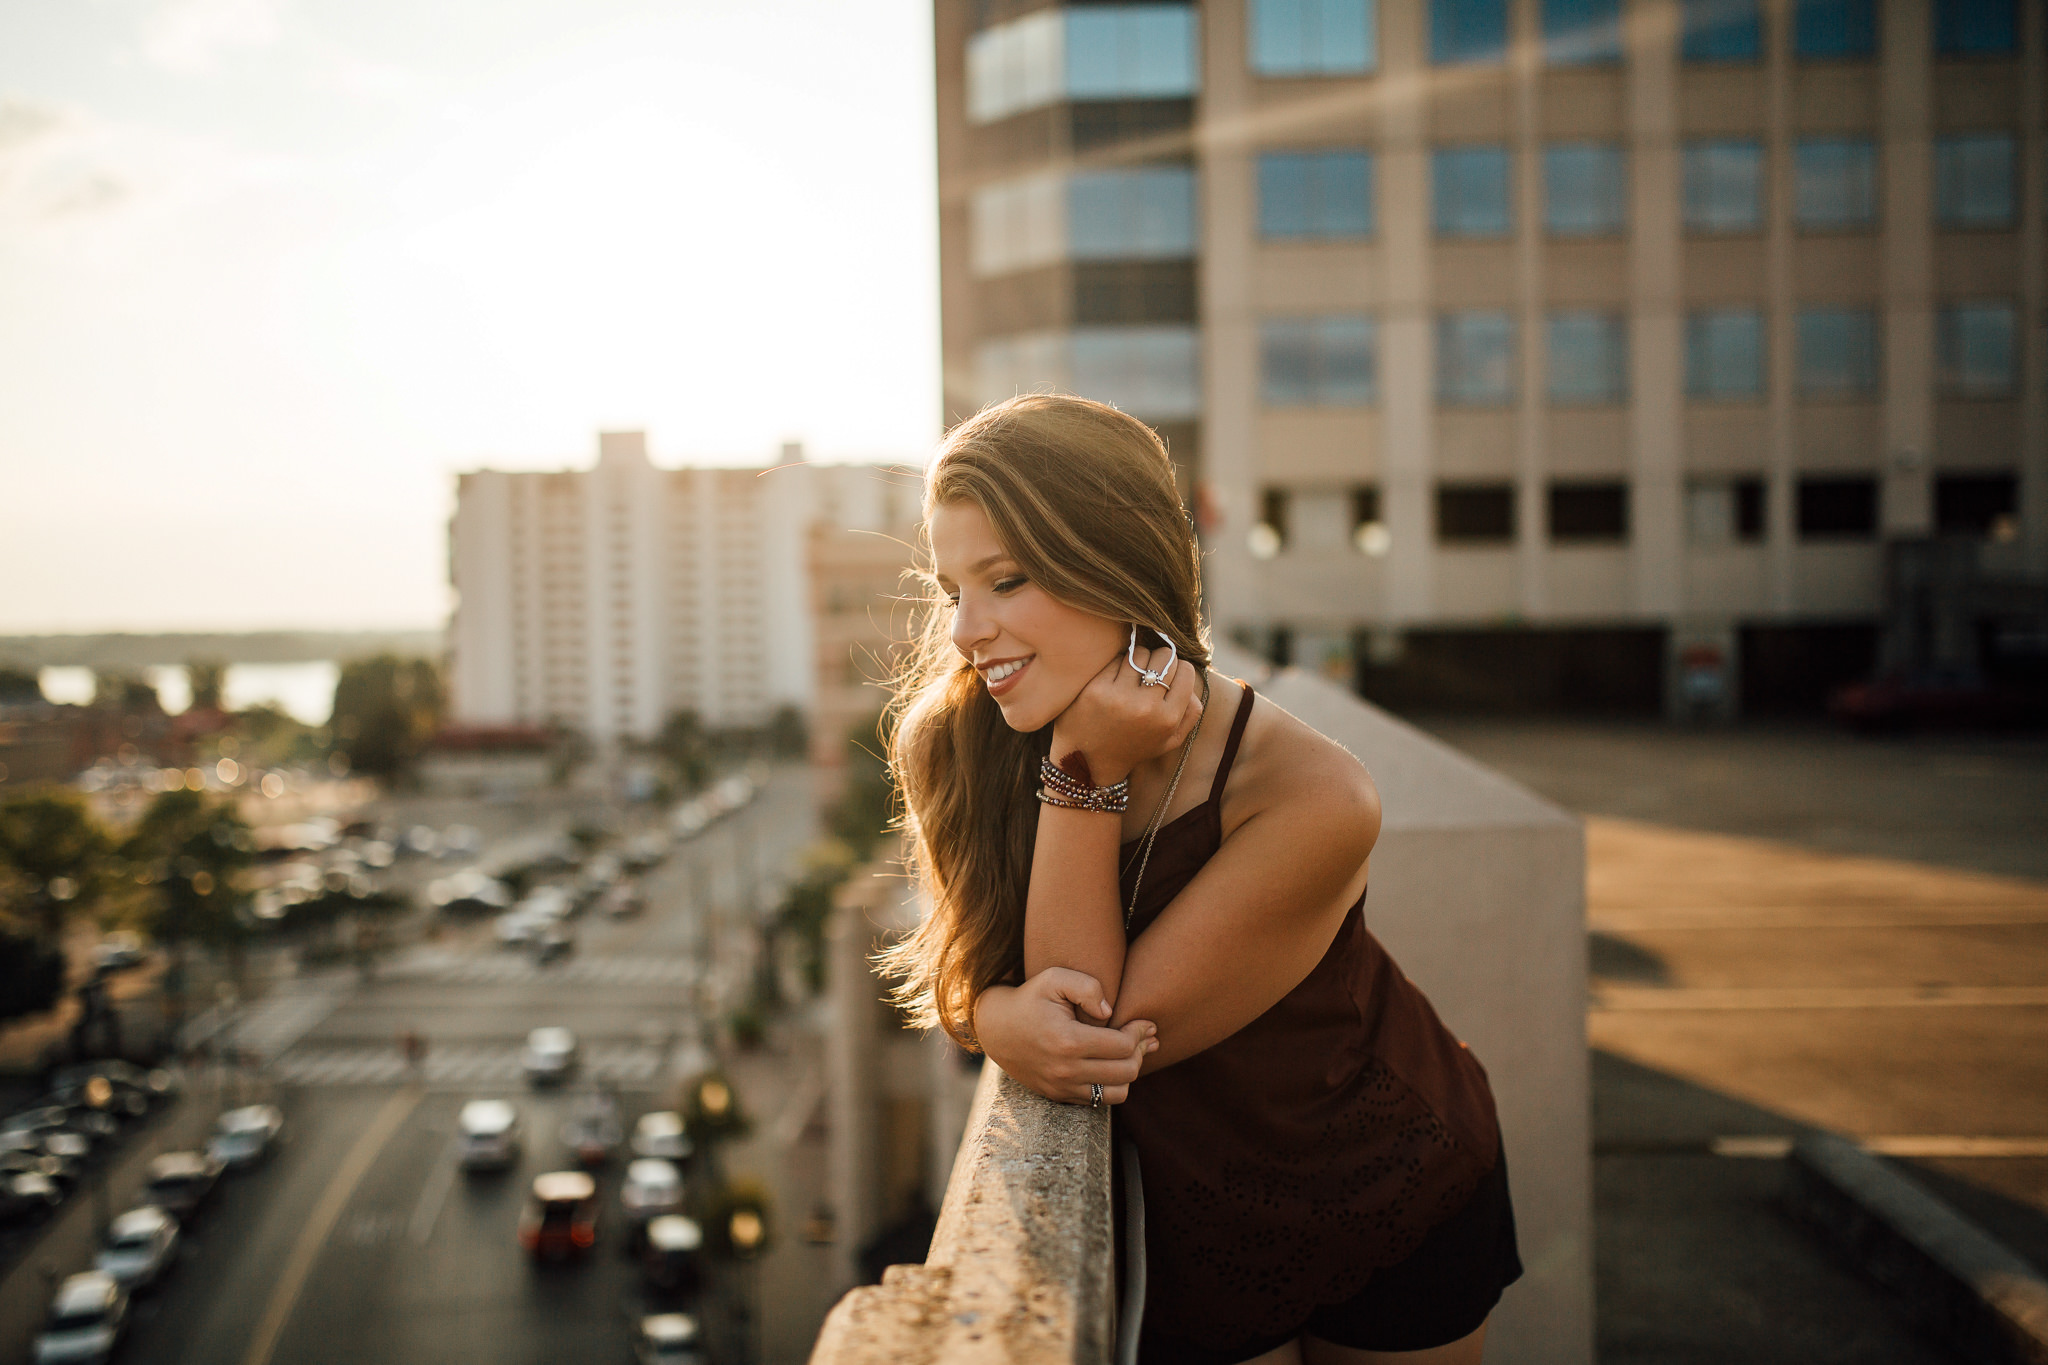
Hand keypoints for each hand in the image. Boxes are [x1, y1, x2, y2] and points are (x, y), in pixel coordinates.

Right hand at [973, 968, 1157, 1105]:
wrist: (996, 1028)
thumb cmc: (1030, 998)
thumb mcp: (1054, 978)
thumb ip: (1087, 987)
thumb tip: (1109, 1011)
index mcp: (1068, 1041)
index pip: (1122, 1046)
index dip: (1140, 1033)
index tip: (1146, 1023)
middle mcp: (1065, 1070)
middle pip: (1126, 1072)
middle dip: (1140, 1052)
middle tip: (1144, 1037)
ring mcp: (1061, 1087)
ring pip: (1116, 1094)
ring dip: (1129, 1073)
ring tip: (1130, 1053)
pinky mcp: (1058, 1096)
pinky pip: (1097, 1101)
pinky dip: (1110, 1084)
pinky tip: (1111, 1063)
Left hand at [1049, 640, 1202, 785]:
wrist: (1088, 761)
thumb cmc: (1133, 747)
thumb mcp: (1170, 740)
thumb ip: (1191, 713)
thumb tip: (1189, 681)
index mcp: (1168, 720)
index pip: (1185, 671)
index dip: (1179, 668)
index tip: (1169, 673)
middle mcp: (1145, 707)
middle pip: (1165, 657)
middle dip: (1160, 659)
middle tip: (1151, 669)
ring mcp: (1119, 697)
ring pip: (1140, 654)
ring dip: (1138, 658)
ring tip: (1133, 671)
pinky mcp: (1096, 689)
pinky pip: (1116, 660)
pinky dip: (1118, 664)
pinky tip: (1116, 677)